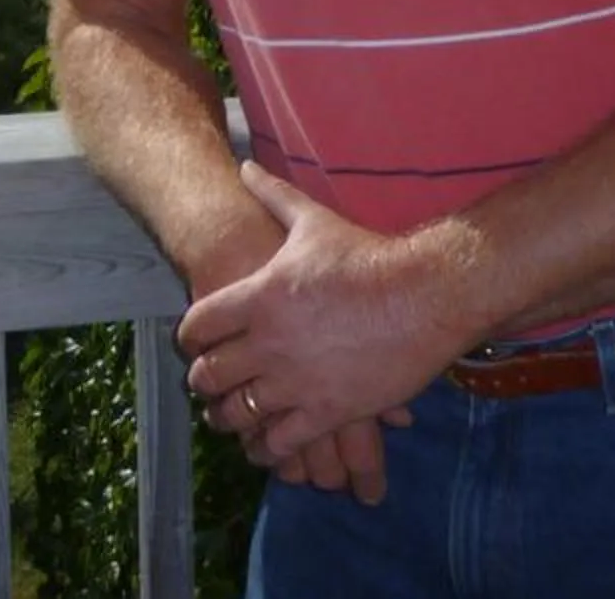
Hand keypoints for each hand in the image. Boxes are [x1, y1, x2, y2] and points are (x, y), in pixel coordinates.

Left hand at [179, 161, 476, 466]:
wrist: (425, 295)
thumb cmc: (368, 257)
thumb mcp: (314, 221)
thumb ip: (273, 195)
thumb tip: (244, 167)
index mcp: (259, 296)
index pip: (198, 326)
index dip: (190, 337)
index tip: (193, 343)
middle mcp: (269, 342)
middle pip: (210, 375)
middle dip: (204, 383)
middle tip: (208, 385)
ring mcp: (296, 381)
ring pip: (239, 413)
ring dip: (229, 418)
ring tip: (230, 418)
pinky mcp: (328, 412)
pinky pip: (281, 443)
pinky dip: (267, 447)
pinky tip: (266, 444)